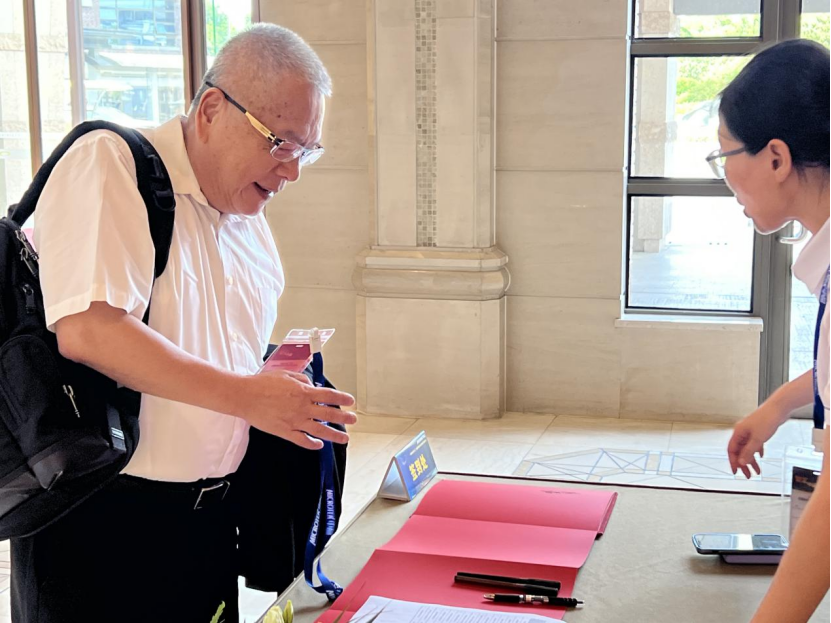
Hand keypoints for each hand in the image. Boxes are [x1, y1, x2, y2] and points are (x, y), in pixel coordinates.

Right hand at [235, 370, 356, 449]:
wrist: (245, 396)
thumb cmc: (263, 383)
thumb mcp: (286, 374)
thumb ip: (302, 380)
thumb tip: (312, 386)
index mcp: (304, 392)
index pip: (329, 396)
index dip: (342, 399)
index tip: (350, 402)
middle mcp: (302, 407)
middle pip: (329, 414)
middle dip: (344, 418)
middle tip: (353, 420)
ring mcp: (294, 421)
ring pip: (319, 430)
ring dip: (334, 435)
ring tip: (344, 439)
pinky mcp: (285, 431)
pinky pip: (302, 440)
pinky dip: (312, 444)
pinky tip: (319, 445)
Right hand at [728, 404, 783, 478]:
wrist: (778, 408)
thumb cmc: (767, 419)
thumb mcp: (757, 439)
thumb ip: (749, 452)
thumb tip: (741, 462)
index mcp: (738, 433)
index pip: (732, 450)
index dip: (733, 462)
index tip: (736, 472)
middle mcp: (742, 432)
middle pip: (740, 451)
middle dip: (744, 464)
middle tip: (748, 475)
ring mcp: (750, 431)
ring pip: (748, 449)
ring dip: (752, 460)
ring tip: (757, 470)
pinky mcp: (758, 431)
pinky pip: (754, 444)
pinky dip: (757, 451)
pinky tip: (761, 456)